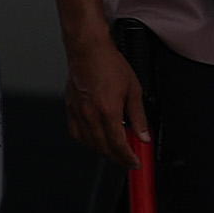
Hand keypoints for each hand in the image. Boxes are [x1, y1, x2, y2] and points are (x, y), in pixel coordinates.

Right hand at [60, 24, 148, 164]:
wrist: (88, 50)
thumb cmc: (108, 64)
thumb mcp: (133, 89)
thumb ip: (139, 116)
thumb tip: (143, 135)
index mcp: (108, 110)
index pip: (118, 145)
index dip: (128, 158)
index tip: (135, 162)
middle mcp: (90, 114)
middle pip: (104, 149)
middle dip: (118, 159)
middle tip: (128, 160)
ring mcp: (78, 113)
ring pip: (90, 144)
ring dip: (103, 152)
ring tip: (115, 150)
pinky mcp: (70, 109)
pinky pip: (77, 134)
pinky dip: (88, 141)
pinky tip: (96, 139)